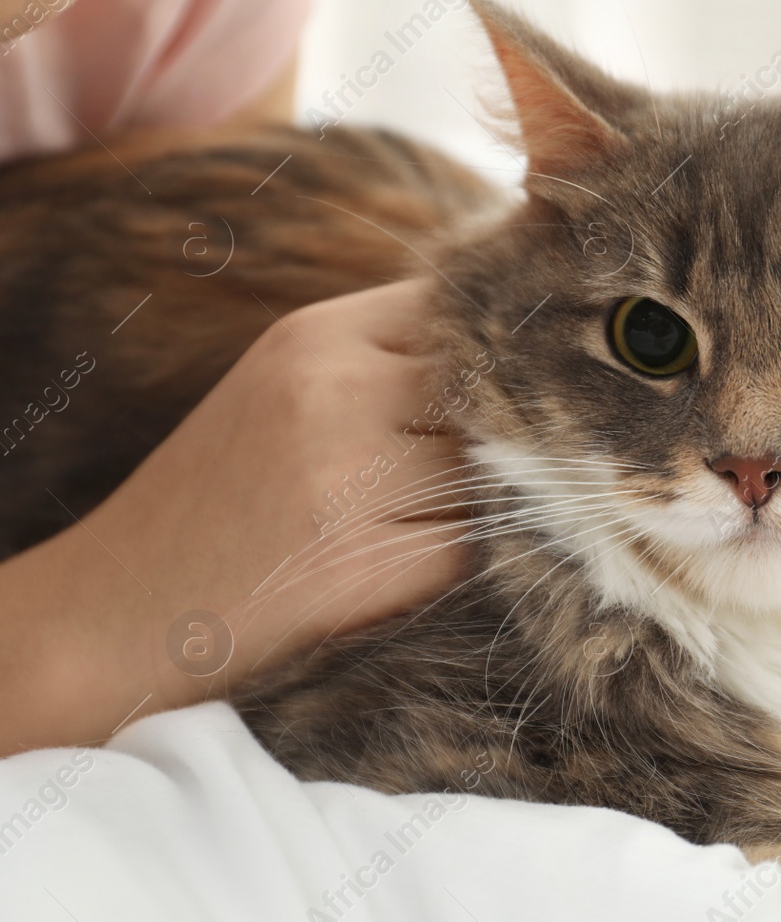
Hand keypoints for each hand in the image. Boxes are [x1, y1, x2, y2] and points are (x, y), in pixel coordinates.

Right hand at [0, 280, 469, 753]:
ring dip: (475, 503)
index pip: (465, 313)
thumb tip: (525, 355)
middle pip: (491, 397)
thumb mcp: (288, 384)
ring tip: (399, 521)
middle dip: (494, 435)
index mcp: (316, 336)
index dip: (493, 355)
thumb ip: (392, 356)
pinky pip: (468, 549)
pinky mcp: (362, 569)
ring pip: (491, 475)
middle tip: (445, 474)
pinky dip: (449, 562)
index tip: (494, 392)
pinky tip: (388, 567)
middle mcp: (333, 394)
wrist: (114, 608)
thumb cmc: (222, 493)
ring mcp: (346, 483)